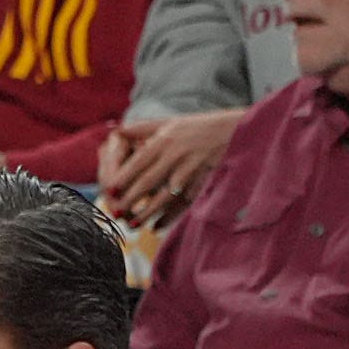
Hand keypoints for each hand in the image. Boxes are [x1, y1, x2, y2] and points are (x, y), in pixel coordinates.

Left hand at [97, 109, 240, 224]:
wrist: (238, 131)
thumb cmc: (199, 126)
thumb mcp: (170, 122)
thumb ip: (142, 128)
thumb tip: (115, 132)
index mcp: (164, 140)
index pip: (138, 162)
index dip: (123, 177)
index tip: (110, 191)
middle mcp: (176, 155)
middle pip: (149, 181)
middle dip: (130, 199)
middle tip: (115, 213)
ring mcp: (191, 170)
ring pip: (165, 196)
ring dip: (148, 212)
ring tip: (133, 225)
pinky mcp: (204, 182)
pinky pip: (184, 203)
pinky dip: (170, 216)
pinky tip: (157, 227)